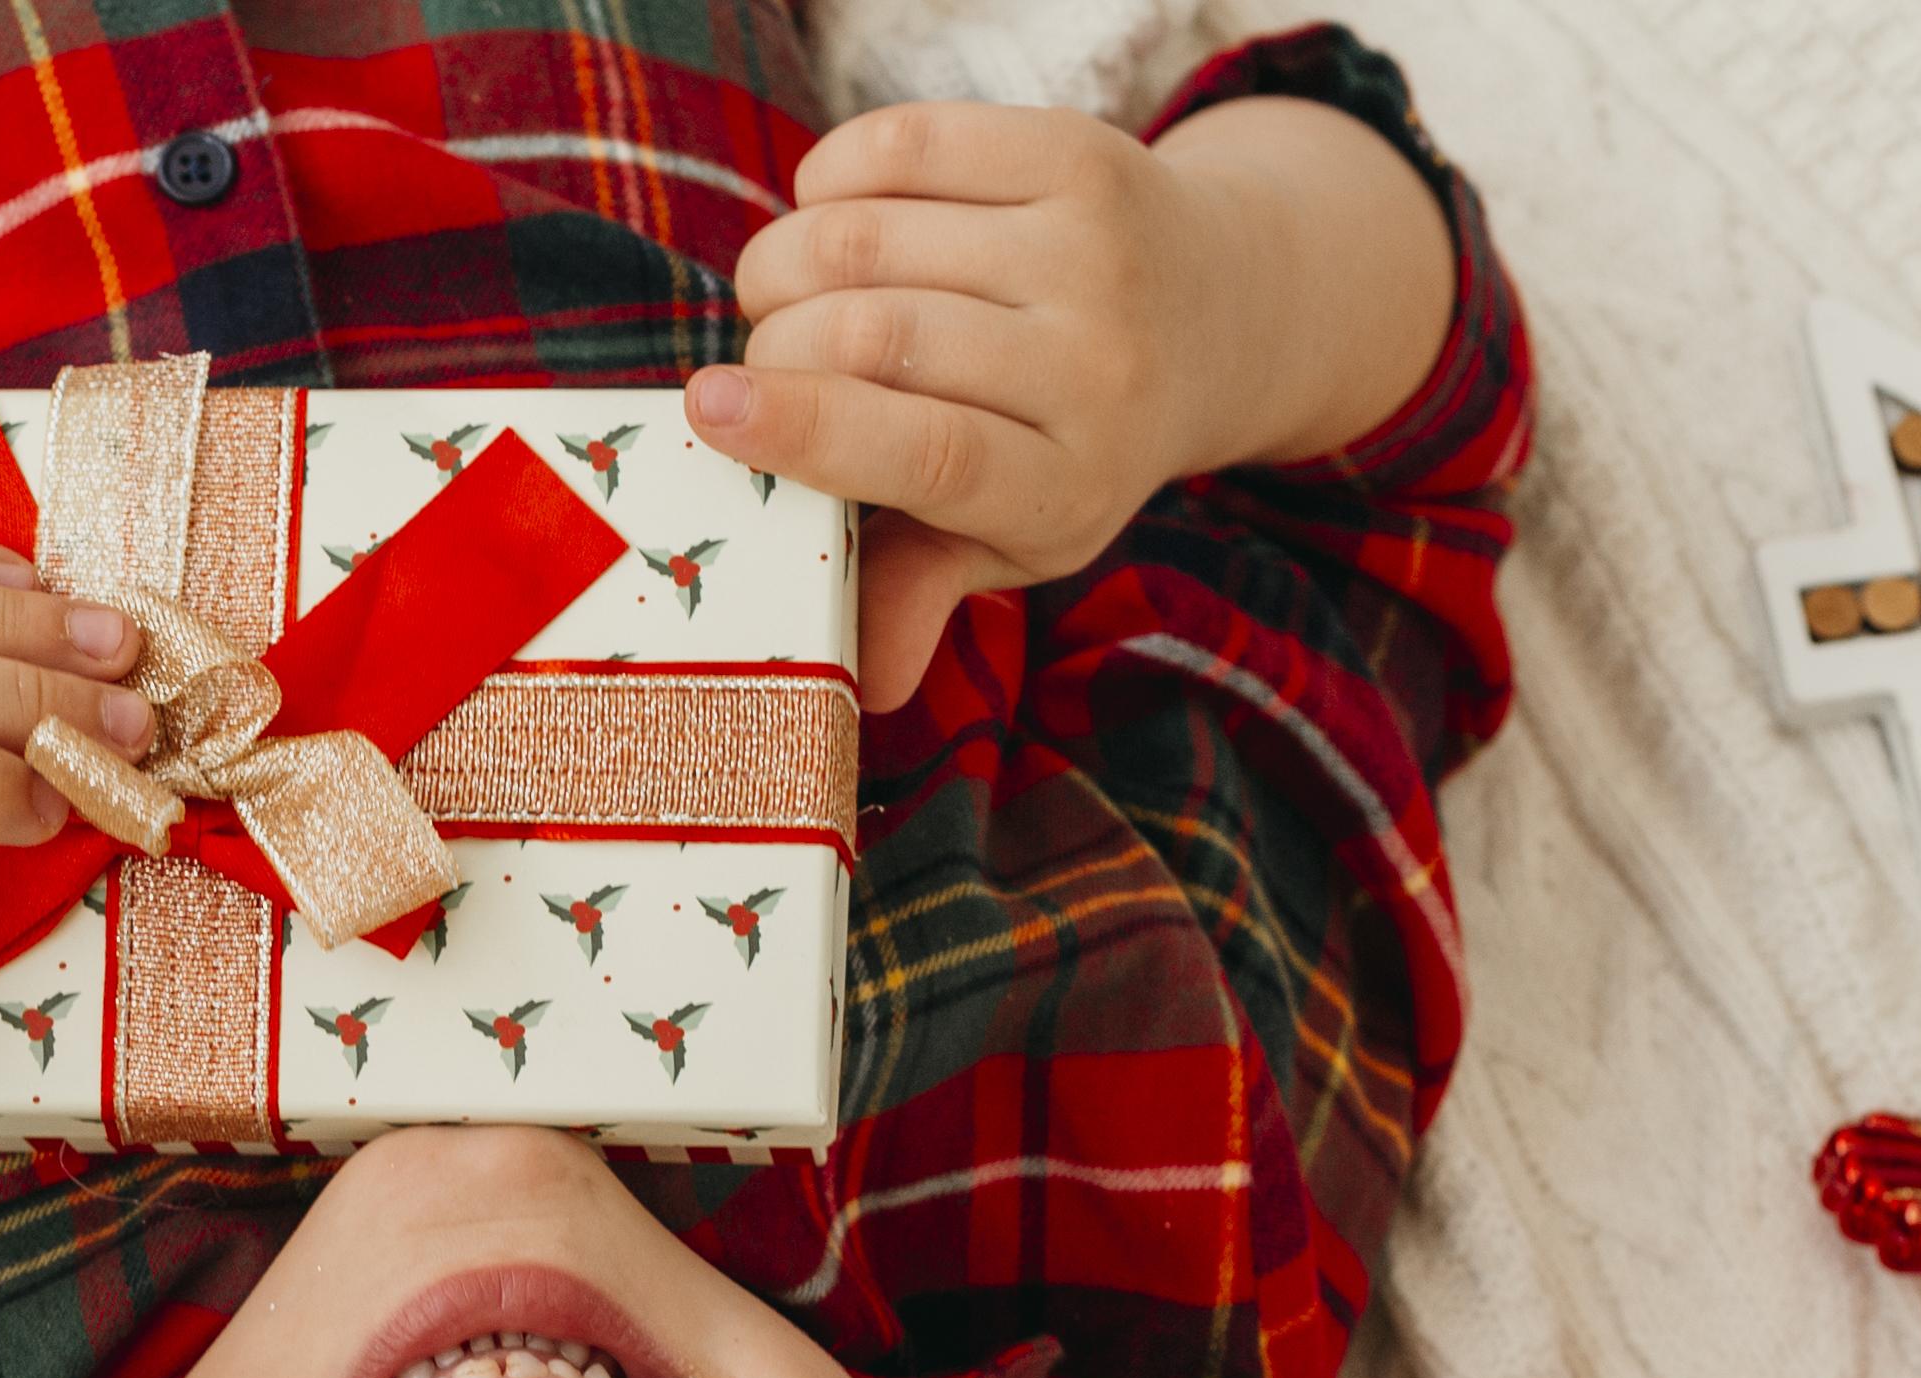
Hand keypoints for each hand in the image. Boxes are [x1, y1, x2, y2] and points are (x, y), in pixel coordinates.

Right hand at [684, 96, 1450, 708]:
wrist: (1213, 310)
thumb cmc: (1076, 441)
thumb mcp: (1018, 532)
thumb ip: (925, 587)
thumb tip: (860, 689)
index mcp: (1069, 482)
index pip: (926, 456)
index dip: (805, 429)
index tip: (707, 408)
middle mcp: (1098, 364)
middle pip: (878, 340)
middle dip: (777, 343)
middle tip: (766, 359)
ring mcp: (1092, 249)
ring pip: (873, 236)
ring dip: (786, 259)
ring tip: (783, 290)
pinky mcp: (1077, 152)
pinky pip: (905, 146)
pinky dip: (832, 175)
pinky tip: (831, 208)